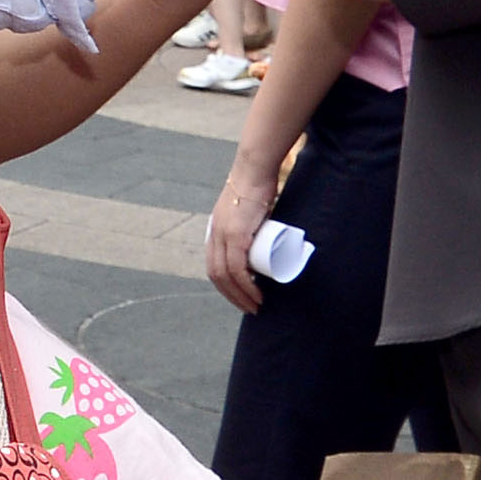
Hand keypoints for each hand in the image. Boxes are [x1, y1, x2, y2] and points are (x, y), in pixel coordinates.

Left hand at [207, 163, 278, 312]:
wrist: (255, 171)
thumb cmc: (256, 189)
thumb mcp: (248, 212)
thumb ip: (251, 222)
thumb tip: (266, 236)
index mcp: (215, 232)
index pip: (214, 267)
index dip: (225, 287)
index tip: (242, 298)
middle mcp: (214, 235)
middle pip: (217, 275)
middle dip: (233, 296)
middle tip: (251, 308)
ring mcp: (223, 235)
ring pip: (227, 275)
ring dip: (241, 295)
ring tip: (257, 305)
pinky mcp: (236, 234)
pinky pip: (236, 267)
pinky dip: (245, 284)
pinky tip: (255, 294)